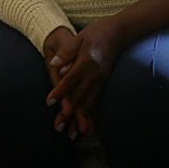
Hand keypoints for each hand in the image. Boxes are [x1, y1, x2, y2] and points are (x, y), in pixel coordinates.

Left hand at [44, 20, 126, 138]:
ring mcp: (101, 81)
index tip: (49, 102)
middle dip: (68, 113)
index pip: (70, 80)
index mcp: (87, 62)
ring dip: (79, 119)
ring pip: (88, 103)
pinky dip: (90, 115)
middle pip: (79, 96)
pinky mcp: (104, 84)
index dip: (59, 91)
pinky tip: (87, 127)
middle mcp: (95, 75)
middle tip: (58, 127)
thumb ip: (66, 52)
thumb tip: (54, 64)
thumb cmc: (96, 33)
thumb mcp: (79, 38)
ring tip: (72, 134)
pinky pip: (96, 102)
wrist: (118, 33)